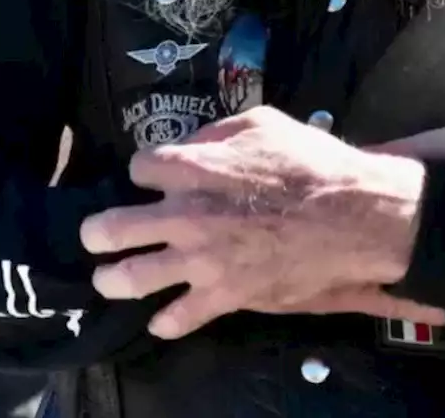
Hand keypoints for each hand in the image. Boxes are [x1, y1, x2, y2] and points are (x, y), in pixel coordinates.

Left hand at [81, 105, 444, 338]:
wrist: (349, 215)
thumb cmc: (307, 161)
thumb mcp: (260, 123)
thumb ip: (215, 133)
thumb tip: (191, 145)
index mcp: (191, 167)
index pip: (137, 168)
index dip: (144, 170)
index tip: (152, 176)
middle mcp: (184, 215)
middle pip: (112, 227)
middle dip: (96, 230)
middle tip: (95, 234)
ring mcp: (201, 260)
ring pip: (132, 278)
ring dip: (112, 279)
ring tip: (108, 278)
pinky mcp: (224, 295)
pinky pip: (181, 317)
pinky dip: (166, 321)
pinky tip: (161, 320)